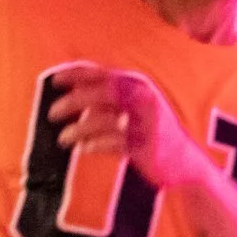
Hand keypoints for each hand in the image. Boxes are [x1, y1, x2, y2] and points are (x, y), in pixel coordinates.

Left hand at [47, 61, 208, 189]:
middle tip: (52, 112)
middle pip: (102, 93)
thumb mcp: (135, 111)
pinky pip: (112, 144)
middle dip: (74, 101)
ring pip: (104, 120)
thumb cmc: (153, 134)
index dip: (77, 73)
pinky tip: (81, 149)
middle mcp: (143, 100)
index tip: (54, 79)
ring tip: (63, 138)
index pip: (103, 73)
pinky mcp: (145, 147)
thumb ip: (110, 104)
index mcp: (139, 86)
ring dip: (78, 129)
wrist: (184, 162)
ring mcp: (145, 123)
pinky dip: (93, 145)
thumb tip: (79, 106)